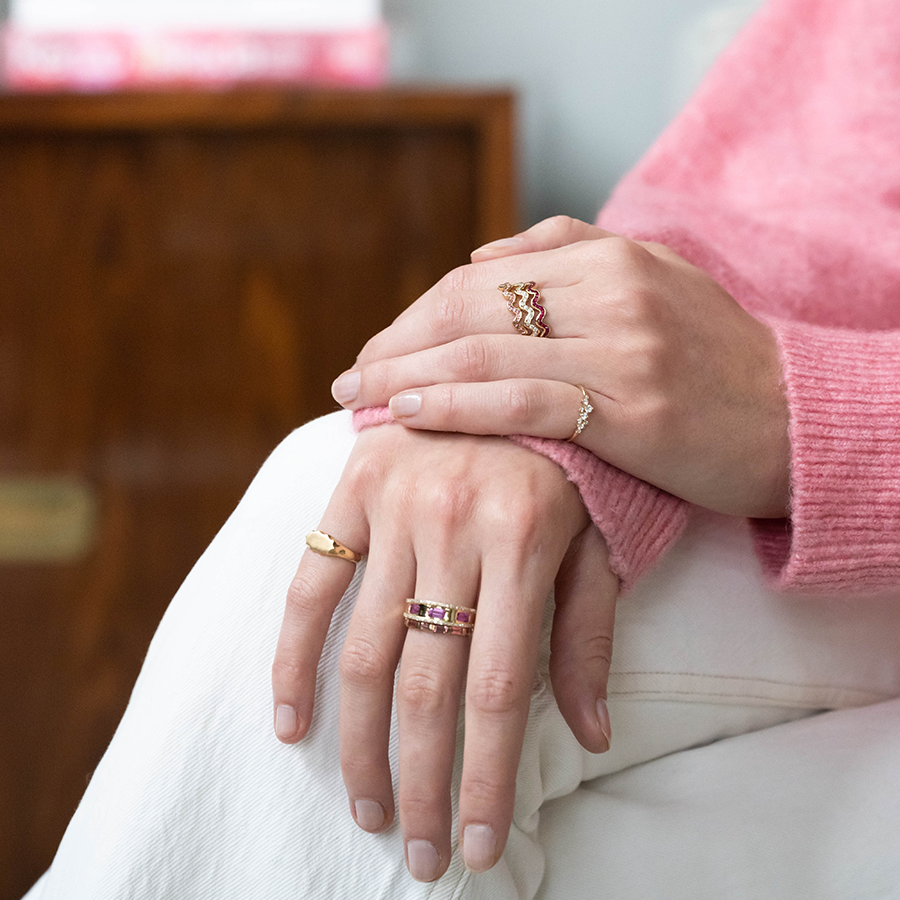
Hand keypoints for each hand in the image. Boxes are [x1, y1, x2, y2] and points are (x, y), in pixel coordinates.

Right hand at [271, 425, 616, 880]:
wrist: (517, 359)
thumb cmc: (573, 459)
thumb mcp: (600, 538)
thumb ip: (588, 633)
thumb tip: (590, 737)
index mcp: (523, 538)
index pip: (499, 687)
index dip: (484, 775)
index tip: (475, 844)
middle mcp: (453, 524)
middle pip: (427, 683)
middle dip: (420, 780)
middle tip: (415, 852)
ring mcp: (394, 502)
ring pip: (365, 649)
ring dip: (360, 742)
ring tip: (365, 808)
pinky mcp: (352, 485)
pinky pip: (308, 582)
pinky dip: (292, 657)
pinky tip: (291, 724)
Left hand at [330, 216, 790, 518]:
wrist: (795, 420)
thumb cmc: (712, 360)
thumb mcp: (650, 282)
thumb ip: (568, 255)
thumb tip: (482, 257)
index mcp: (609, 255)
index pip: (479, 278)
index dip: (415, 314)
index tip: (379, 349)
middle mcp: (611, 289)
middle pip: (467, 308)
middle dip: (397, 344)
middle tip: (351, 380)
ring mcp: (621, 347)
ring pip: (482, 350)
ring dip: (406, 375)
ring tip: (359, 401)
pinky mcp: (631, 408)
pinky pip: (519, 400)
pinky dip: (453, 406)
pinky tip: (408, 415)